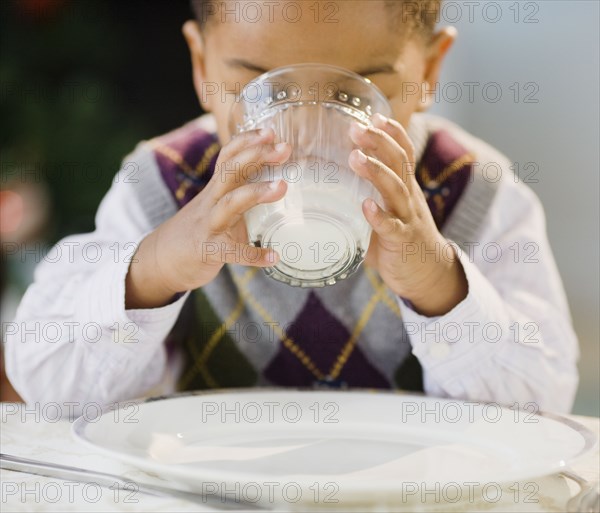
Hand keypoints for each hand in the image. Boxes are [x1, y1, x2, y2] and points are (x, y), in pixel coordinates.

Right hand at [126, 128, 290, 308]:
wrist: (161, 261)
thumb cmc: (198, 231)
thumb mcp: (215, 206)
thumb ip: (239, 194)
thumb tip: (276, 184)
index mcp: (215, 190)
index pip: (228, 157)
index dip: (247, 141)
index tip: (271, 132)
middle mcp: (210, 202)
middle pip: (230, 171)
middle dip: (256, 156)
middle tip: (284, 149)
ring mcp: (209, 225)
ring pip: (230, 203)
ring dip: (256, 193)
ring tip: (281, 187)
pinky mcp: (208, 250)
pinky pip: (232, 252)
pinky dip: (253, 255)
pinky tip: (273, 256)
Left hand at [348, 113, 467, 316]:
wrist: (428, 274)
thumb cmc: (399, 241)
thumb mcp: (385, 213)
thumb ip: (361, 201)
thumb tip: (324, 191)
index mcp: (405, 188)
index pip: (403, 153)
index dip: (391, 133)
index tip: (373, 115)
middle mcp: (409, 198)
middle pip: (399, 163)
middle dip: (379, 143)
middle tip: (356, 129)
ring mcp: (407, 218)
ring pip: (395, 189)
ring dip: (376, 172)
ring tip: (356, 158)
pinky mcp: (402, 241)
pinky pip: (391, 227)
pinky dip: (379, 216)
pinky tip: (366, 206)